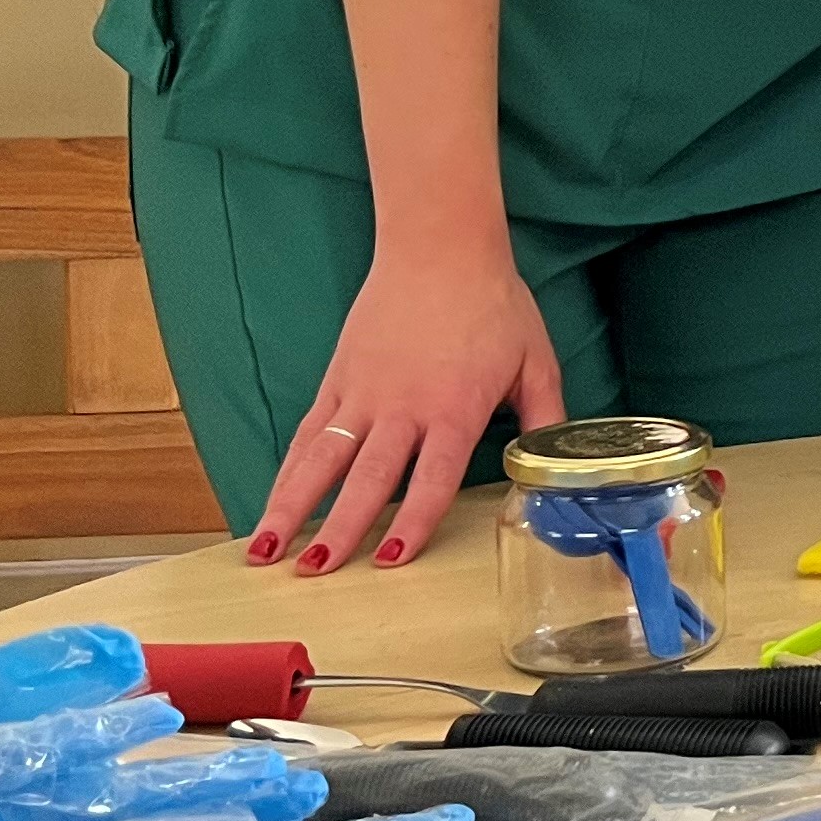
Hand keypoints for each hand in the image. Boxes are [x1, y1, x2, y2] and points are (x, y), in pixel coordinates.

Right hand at [247, 246, 564, 574]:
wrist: (441, 248)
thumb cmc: (494, 305)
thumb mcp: (536, 363)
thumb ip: (543, 419)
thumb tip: (552, 464)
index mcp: (454, 411)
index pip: (431, 479)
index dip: (412, 523)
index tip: (390, 560)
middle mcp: (402, 408)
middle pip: (366, 480)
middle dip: (340, 528)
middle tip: (314, 572)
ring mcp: (363, 394)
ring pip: (322, 460)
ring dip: (292, 506)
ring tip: (267, 550)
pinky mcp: (338, 378)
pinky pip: (309, 431)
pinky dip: (289, 468)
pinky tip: (273, 500)